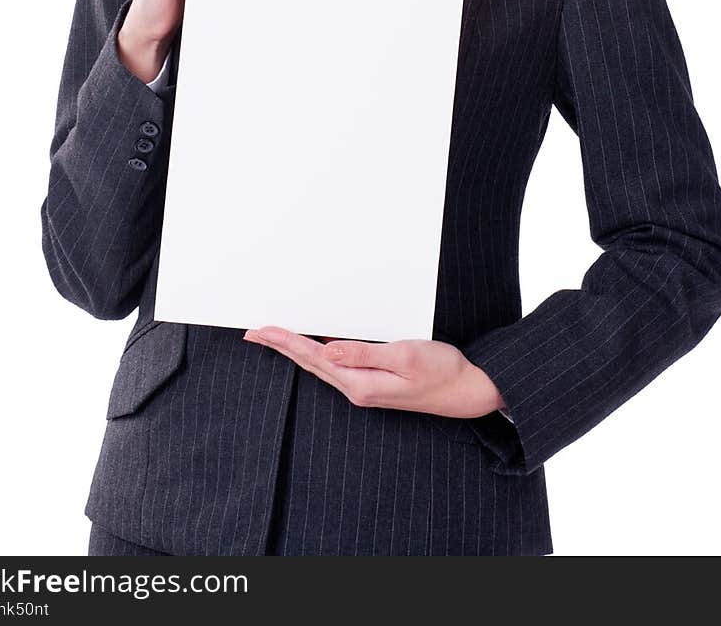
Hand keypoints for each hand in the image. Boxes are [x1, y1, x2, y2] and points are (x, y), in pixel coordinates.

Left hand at [242, 326, 505, 418]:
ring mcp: (365, 388)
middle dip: (281, 345)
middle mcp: (357, 389)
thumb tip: (326, 350)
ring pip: (321, 365)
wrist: (467, 391)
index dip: (284, 342)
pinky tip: (314, 345)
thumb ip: (363, 354)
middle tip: (254, 331)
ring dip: (296, 349)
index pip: (312, 357)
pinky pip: (337, 365)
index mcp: (360, 383)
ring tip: (275, 336)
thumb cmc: (442, 371)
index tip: (260, 330)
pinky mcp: (374, 383)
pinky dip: (318, 352)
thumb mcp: (404, 356)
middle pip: (310, 363)